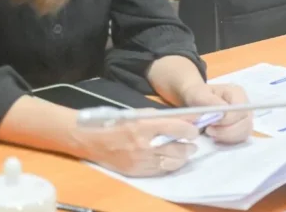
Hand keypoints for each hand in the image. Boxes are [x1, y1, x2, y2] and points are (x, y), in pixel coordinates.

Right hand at [72, 111, 199, 176]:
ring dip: (182, 158)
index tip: (195, 130)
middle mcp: (144, 145)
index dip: (190, 130)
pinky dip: (168, 166)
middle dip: (189, 147)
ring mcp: (140, 161)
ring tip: (185, 153)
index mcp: (144, 126)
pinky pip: (159, 171)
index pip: (176, 128)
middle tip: (193, 144)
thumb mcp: (139, 113)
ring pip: (171, 163)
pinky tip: (171, 160)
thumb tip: (185, 119)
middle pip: (177, 149)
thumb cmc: (116, 122)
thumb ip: (162, 117)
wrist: (90, 139)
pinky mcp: (135, 172)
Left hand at [180, 82, 252, 143]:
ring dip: (227, 137)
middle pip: (246, 124)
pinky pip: (240, 139)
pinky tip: (216, 137)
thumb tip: (222, 111)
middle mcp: (244, 105)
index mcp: (238, 93)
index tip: (210, 123)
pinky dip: (228, 141)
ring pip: (244, 133)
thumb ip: (209, 100)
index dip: (227, 120)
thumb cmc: (198, 94)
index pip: (241, 111)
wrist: (196, 99)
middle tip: (208, 131)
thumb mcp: (199, 93)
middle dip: (227, 132)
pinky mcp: (240, 128)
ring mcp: (244, 118)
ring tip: (211, 133)